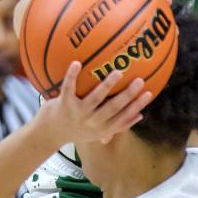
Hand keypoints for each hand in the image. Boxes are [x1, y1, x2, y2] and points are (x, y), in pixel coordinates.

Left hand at [31, 61, 152, 147]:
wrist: (48, 134)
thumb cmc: (76, 130)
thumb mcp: (99, 133)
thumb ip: (118, 125)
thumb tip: (141, 116)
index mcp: (102, 129)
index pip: (123, 117)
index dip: (137, 106)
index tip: (149, 93)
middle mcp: (92, 122)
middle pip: (113, 108)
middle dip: (127, 95)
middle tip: (139, 80)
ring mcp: (78, 113)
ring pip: (95, 99)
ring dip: (106, 86)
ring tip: (118, 72)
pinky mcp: (64, 104)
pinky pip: (68, 88)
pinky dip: (72, 76)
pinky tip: (77, 62)